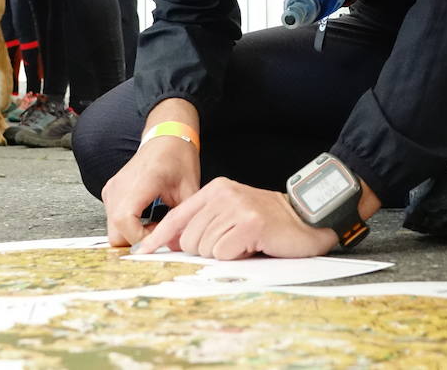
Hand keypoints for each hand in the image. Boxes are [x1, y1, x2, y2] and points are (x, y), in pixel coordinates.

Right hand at [102, 134, 201, 246]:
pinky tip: (147, 218)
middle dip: (137, 240)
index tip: (161, 238)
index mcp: (139, 182)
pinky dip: (128, 225)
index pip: (125, 222)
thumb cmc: (178, 157)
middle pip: (115, 232)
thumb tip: (180, 242)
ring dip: (133, 234)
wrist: (166, 137)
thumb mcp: (190, 188)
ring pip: (113, 229)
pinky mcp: (111, 192)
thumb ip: (184, 217)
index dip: (141, 238)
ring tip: (156, 223)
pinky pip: (113, 219)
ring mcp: (112, 189)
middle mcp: (119, 187)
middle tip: (160, 232)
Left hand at [132, 177, 337, 259]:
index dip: (159, 238)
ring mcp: (236, 207)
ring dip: (224, 253)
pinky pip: (223, 253)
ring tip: (244, 242)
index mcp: (215, 189)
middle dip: (206, 250)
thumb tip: (170, 244)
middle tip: (231, 244)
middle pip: (188, 239)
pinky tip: (252, 245)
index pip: (177, 216)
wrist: (305, 220)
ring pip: (205, 248)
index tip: (142, 253)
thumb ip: (202, 224)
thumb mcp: (229, 216)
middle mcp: (223, 194)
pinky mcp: (249, 223)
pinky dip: (236, 256)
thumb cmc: (265, 223)